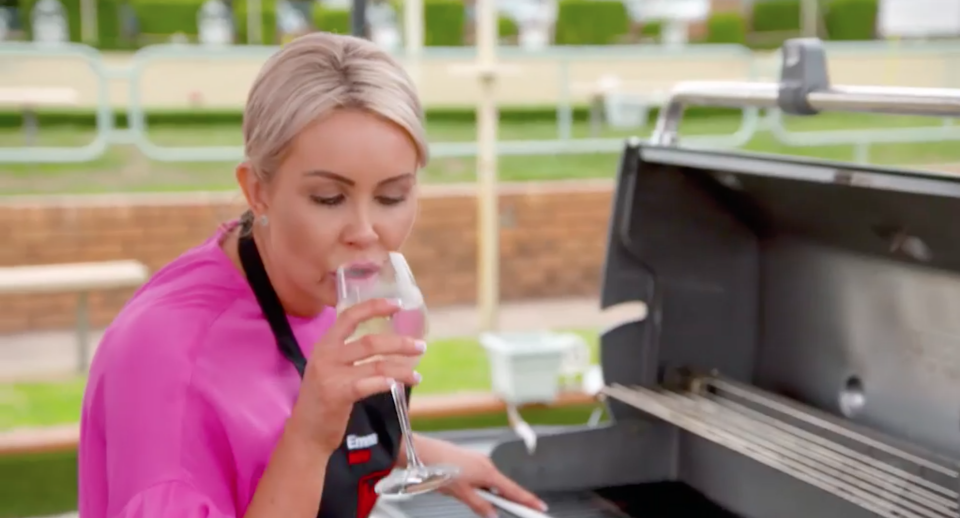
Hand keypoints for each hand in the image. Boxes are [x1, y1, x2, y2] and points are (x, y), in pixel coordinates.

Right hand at [288, 298, 425, 453]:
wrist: (306, 432)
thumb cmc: (323, 400)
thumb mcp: (329, 368)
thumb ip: (348, 353)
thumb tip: (387, 343)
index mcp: (325, 344)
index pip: (349, 316)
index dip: (374, 307)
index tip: (398, 304)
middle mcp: (326, 355)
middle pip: (370, 342)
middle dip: (400, 343)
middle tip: (420, 346)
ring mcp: (331, 375)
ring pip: (376, 364)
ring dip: (401, 369)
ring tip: (417, 375)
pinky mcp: (337, 394)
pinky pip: (368, 384)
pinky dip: (385, 383)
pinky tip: (398, 385)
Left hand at [416, 436, 547, 517]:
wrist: (420, 451)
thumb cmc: (439, 467)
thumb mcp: (461, 493)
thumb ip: (480, 505)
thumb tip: (492, 514)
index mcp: (488, 472)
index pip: (514, 491)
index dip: (528, 501)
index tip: (540, 508)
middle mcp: (485, 464)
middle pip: (503, 486)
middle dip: (505, 499)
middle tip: (513, 510)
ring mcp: (477, 461)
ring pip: (489, 483)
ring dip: (487, 494)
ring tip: (471, 498)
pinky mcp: (469, 460)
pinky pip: (480, 477)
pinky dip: (479, 487)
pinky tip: (466, 490)